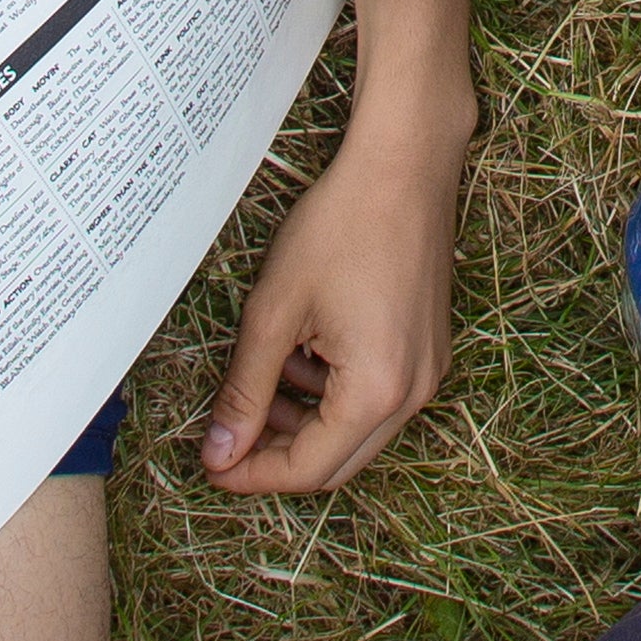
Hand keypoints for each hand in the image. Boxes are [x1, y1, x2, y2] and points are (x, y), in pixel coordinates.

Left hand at [196, 107, 463, 494]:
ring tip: (264, 379)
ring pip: (358, 434)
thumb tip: (221, 452)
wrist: (404, 166)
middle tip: (227, 434)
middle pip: (337, 463)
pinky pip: (378, 399)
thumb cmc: (341, 225)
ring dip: (305, 424)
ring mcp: (428, 372)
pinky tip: (305, 352)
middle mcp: (413, 393)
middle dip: (277, 455)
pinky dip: (335, 395)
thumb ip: (246, 389)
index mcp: (376, 390)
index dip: (252, 473)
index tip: (212, 462)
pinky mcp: (428, 352)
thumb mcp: (275, 311)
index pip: (307, 468)